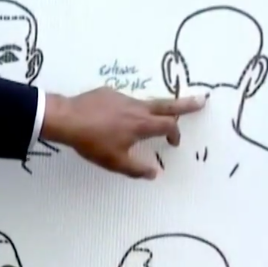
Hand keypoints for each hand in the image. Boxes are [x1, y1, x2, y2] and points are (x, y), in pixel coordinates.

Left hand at [42, 88, 205, 178]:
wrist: (66, 118)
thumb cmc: (92, 142)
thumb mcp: (115, 162)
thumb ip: (137, 169)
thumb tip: (155, 174)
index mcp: (142, 124)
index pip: (169, 125)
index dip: (176, 134)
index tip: (174, 143)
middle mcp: (136, 107)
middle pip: (166, 104)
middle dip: (185, 104)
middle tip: (201, 100)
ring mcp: (122, 97)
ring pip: (143, 103)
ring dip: (152, 109)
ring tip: (149, 115)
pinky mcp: (107, 92)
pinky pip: (122, 102)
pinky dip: (125, 109)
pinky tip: (112, 118)